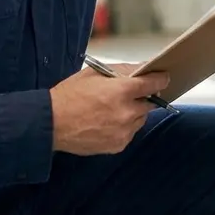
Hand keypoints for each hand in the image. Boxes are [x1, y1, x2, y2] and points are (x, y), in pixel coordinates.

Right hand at [49, 63, 170, 155]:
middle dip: (143, 97)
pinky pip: (129, 133)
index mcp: (121, 91)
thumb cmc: (69, 96)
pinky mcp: (118, 145)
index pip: (152, 84)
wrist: (51, 124)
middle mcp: (126, 112)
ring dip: (134, 113)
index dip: (160, 79)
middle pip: (149, 104)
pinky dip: (124, 127)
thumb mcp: (93, 74)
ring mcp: (123, 131)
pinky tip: (107, 122)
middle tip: (130, 94)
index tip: (164, 77)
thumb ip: (121, 71)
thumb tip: (141, 69)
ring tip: (113, 109)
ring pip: (140, 119)